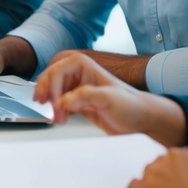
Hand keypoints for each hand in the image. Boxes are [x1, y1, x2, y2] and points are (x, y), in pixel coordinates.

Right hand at [40, 52, 186, 144]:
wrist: (143, 121)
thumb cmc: (132, 105)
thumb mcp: (110, 99)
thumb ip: (86, 96)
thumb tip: (63, 101)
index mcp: (84, 66)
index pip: (58, 70)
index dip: (50, 84)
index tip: (50, 101)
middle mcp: (79, 75)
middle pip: (51, 78)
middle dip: (46, 93)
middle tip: (44, 106)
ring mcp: (78, 90)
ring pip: (53, 91)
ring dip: (50, 104)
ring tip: (56, 118)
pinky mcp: (79, 104)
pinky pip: (59, 103)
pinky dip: (56, 111)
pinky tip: (60, 119)